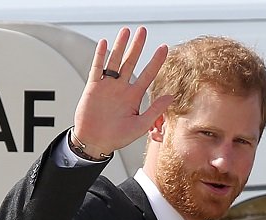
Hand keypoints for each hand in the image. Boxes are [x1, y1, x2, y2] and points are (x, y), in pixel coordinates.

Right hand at [73, 26, 173, 155]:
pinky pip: (97, 68)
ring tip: (126, 31)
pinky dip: (100, 56)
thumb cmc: (117, 137)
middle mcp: (121, 88)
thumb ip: (155, 110)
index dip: (156, 61)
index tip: (165, 48)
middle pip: (131, 62)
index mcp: (134, 97)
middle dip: (137, 46)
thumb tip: (171, 97)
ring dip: (120, 46)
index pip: (148, 75)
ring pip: (115, 61)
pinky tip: (105, 44)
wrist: (95, 142)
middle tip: (143, 31)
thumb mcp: (141, 125)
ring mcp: (107, 86)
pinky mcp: (93, 87)